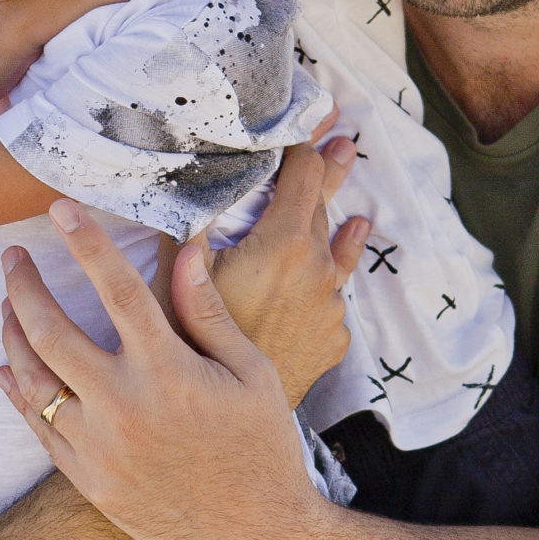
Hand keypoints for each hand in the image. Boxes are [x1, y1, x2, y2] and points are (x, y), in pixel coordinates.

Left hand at [0, 145, 362, 539]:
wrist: (257, 531)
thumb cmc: (262, 444)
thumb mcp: (252, 372)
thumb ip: (208, 311)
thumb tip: (188, 250)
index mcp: (169, 371)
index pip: (116, 289)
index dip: (86, 242)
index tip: (59, 209)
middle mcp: (124, 406)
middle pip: (51, 332)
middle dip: (24, 287)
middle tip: (13, 258)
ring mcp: (100, 448)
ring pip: (33, 380)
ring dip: (13, 336)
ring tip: (8, 306)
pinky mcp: (88, 480)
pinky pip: (39, 428)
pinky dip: (17, 393)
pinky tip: (7, 368)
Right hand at [206, 137, 366, 405]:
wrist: (235, 419)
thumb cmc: (198, 346)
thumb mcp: (179, 277)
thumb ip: (185, 227)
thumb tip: (180, 187)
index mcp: (283, 243)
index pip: (301, 175)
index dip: (305, 144)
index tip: (316, 120)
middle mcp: (317, 270)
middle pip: (325, 207)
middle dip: (329, 173)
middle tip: (344, 144)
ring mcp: (330, 307)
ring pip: (337, 256)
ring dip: (342, 230)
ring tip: (359, 217)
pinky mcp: (333, 339)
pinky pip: (333, 303)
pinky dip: (327, 287)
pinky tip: (329, 288)